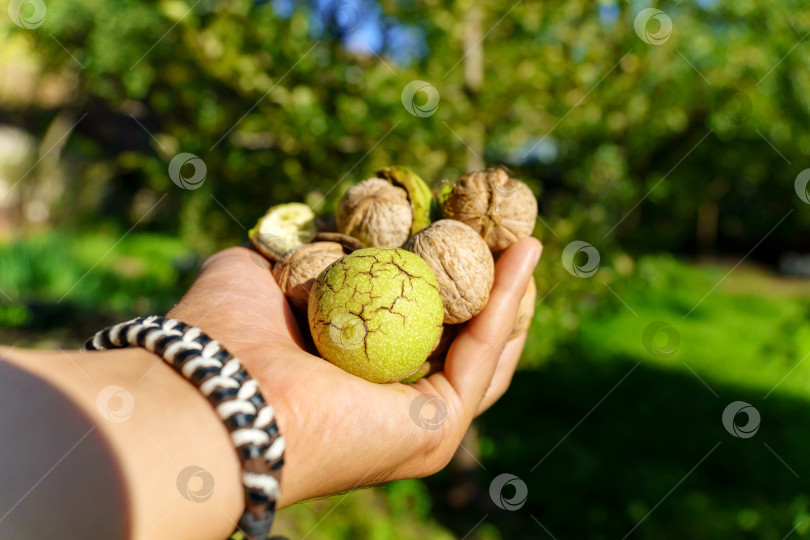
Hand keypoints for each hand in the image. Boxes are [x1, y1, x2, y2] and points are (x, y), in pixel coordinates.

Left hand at [168, 237, 541, 506]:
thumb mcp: (260, 271)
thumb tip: (319, 227)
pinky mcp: (435, 430)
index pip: (415, 323)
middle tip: (508, 231)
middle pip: (460, 339)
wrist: (211, 386)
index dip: (444, 273)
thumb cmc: (224, 332)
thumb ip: (295, 250)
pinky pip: (481, 356)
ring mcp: (415, 423)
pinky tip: (522, 253)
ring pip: (483, 351)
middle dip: (488, 282)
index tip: (462, 226)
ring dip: (509, 291)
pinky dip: (506, 302)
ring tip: (525, 237)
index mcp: (351, 372)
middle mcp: (387, 402)